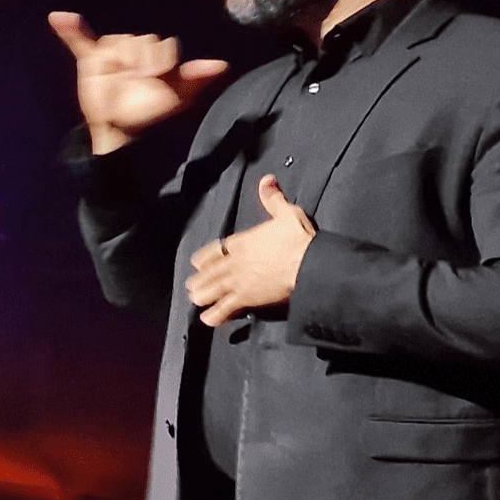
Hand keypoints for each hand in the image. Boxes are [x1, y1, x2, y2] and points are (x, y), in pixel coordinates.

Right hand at [49, 13, 227, 154]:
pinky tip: (58, 17)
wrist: (119, 129)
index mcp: (156, 56)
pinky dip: (69, 29)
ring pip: (116, 42)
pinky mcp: (90, 61)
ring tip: (119, 77)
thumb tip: (222, 65)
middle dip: (139, 60)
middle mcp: (135, 51)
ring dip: (119, 58)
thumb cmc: (149, 112)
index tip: (156, 77)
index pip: (161, 45)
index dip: (160, 59)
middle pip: (139, 41)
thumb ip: (195, 78)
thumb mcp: (176, 97)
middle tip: (137, 80)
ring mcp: (111, 54)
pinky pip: (79, 41)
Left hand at [186, 175, 315, 326]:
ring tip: (196, 300)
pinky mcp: (246, 298)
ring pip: (212, 290)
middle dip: (200, 279)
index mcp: (241, 242)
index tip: (197, 263)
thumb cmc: (298, 238)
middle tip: (192, 286)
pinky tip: (208, 319)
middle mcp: (234, 262)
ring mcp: (238, 281)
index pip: (214, 250)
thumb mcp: (285, 213)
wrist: (308, 263)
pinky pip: (225, 308)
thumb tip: (266, 179)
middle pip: (209, 272)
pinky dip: (215, 315)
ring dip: (203, 295)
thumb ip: (272, 198)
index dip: (205, 257)